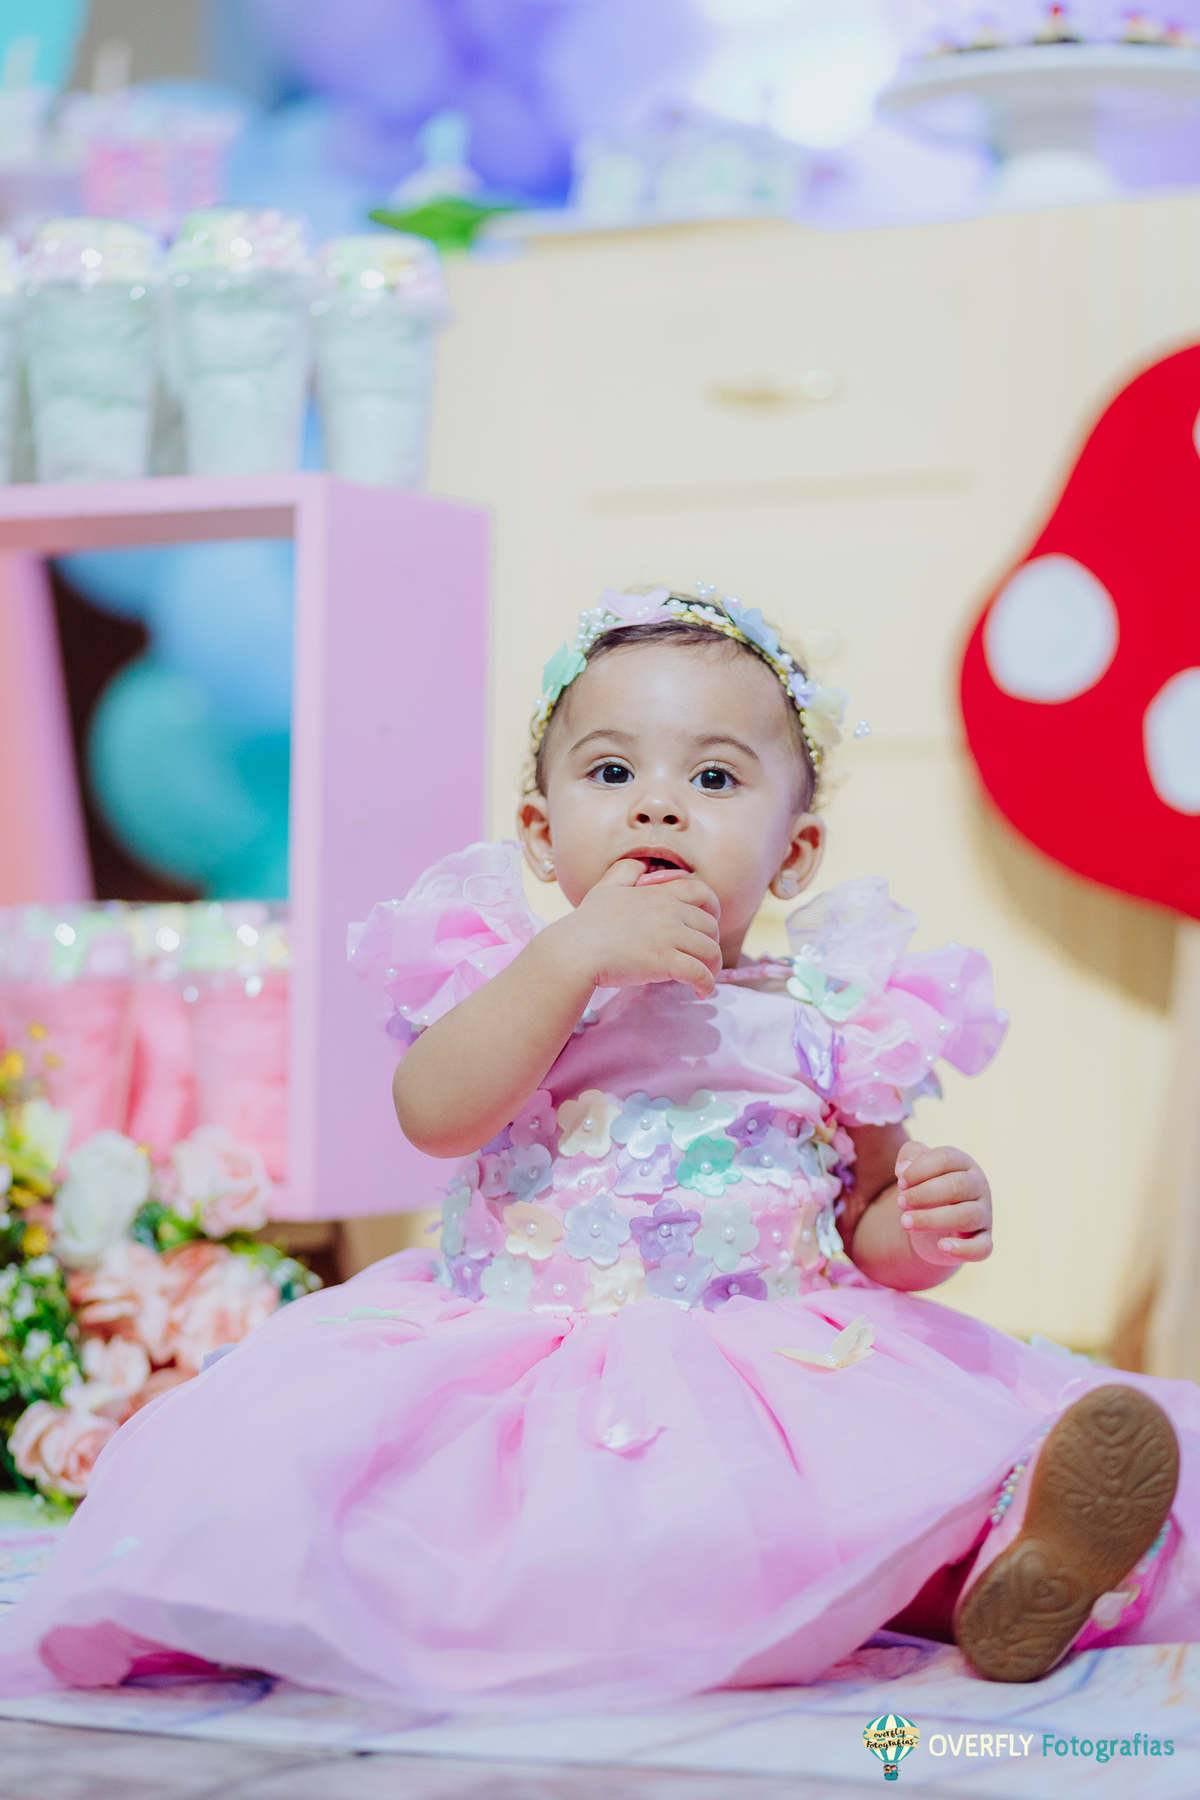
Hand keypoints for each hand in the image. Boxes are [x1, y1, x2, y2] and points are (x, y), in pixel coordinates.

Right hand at [553, 859, 722, 998]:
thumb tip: (640, 864)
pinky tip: (701, 992)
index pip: (703, 893)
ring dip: (713, 967)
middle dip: (712, 942)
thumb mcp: (606, 887)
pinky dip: (706, 984)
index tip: (709, 925)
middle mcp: (670, 912)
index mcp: (660, 894)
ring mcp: (669, 937)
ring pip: (710, 951)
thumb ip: (626, 871)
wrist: (575, 951)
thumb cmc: (587, 922)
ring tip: (705, 978)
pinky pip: (699, 974)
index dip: (713, 909)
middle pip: (710, 926)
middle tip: (703, 957)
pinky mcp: (665, 962)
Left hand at [895, 1141, 991, 1268]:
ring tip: (905, 1223)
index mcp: (963, 1164)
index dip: (920, 1169)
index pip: (946, 1158)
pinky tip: (941, 1247)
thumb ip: (909, 1155)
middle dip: (924, 1194)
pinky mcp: (983, 1242)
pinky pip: (982, 1247)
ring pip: (966, 1216)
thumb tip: (904, 1169)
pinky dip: (963, 1249)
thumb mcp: (915, 1169)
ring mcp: (984, 1215)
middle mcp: (979, 1187)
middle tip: (900, 1203)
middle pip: (957, 1186)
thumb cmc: (925, 1190)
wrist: (933, 1227)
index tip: (901, 1182)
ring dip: (931, 1219)